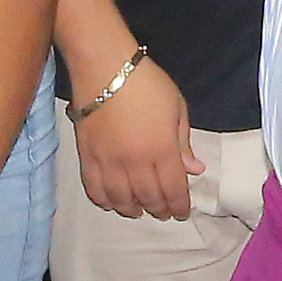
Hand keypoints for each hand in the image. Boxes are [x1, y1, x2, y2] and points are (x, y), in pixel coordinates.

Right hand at [72, 61, 196, 221]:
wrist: (104, 67)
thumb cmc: (146, 83)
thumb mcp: (176, 108)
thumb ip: (184, 143)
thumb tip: (195, 170)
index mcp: (162, 149)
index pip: (173, 189)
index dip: (179, 205)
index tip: (182, 211)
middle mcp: (135, 161)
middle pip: (149, 198)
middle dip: (159, 210)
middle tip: (164, 213)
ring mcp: (108, 161)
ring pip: (121, 200)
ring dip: (133, 210)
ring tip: (140, 211)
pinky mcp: (87, 157)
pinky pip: (95, 190)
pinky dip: (105, 202)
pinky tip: (113, 203)